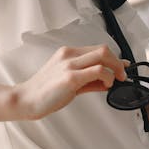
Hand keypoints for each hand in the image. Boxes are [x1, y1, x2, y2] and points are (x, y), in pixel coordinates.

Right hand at [14, 45, 129, 119]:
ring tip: (115, 82)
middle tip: (121, 76)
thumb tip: (107, 81)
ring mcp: (69, 65)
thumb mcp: (68, 81)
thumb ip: (88, 79)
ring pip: (103, 56)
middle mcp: (69, 55)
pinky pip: (98, 71)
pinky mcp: (70, 77)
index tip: (122, 66)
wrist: (26, 99)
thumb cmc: (45, 92)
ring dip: (115, 69)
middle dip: (117, 62)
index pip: (97, 49)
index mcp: (67, 53)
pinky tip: (106, 86)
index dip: (113, 58)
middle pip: (103, 49)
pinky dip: (107, 77)